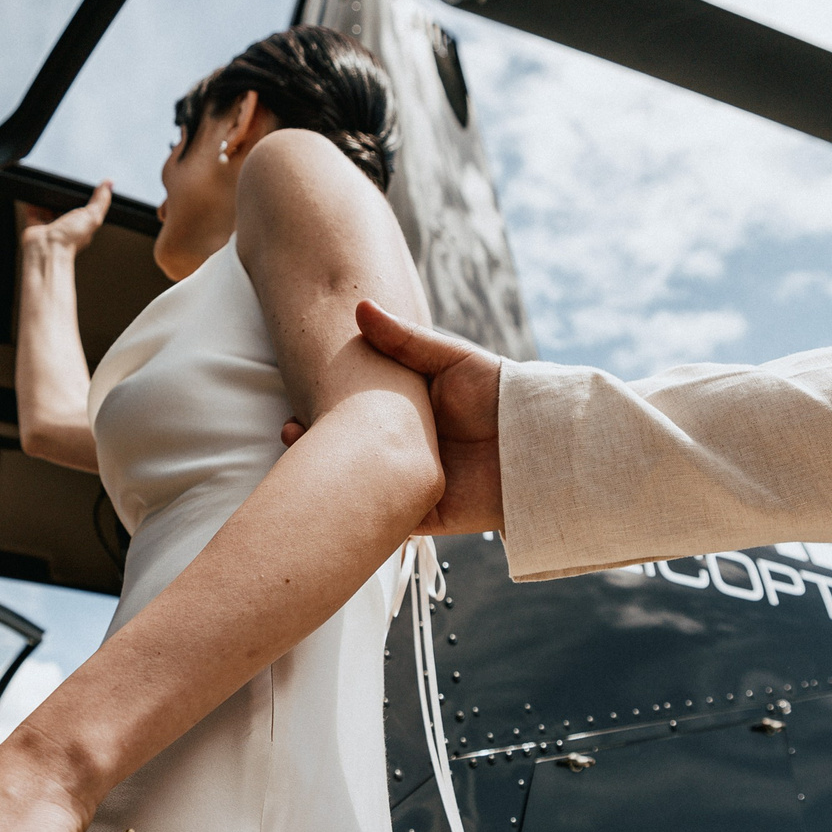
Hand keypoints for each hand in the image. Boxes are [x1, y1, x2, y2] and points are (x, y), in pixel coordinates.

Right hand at [22, 181, 112, 259]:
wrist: (46, 249)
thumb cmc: (70, 239)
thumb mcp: (92, 216)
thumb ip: (100, 201)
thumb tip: (109, 183)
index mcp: (81, 226)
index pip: (84, 208)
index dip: (83, 197)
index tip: (82, 185)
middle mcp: (66, 227)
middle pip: (65, 206)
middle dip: (64, 196)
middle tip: (63, 182)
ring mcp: (50, 225)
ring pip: (48, 207)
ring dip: (48, 197)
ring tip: (48, 185)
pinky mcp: (35, 224)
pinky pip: (32, 210)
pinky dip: (32, 201)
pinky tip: (34, 192)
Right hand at [282, 300, 503, 534]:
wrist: (542, 444)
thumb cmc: (503, 394)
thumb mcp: (453, 360)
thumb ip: (406, 341)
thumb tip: (360, 309)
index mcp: (408, 414)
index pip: (355, 415)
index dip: (324, 413)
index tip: (294, 411)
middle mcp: (406, 449)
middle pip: (350, 452)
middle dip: (315, 447)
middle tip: (289, 434)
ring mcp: (414, 483)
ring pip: (360, 487)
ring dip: (328, 482)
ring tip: (301, 467)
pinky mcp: (427, 516)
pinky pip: (385, 522)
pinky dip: (358, 516)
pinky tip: (330, 505)